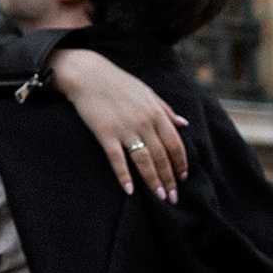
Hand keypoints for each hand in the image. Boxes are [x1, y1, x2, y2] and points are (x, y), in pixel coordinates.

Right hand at [51, 48, 187, 198]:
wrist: (88, 74)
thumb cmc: (119, 83)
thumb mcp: (147, 92)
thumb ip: (166, 109)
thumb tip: (184, 124)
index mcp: (156, 112)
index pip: (175, 143)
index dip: (181, 162)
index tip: (184, 177)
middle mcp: (143, 122)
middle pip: (161, 156)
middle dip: (170, 178)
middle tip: (174, 197)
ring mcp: (124, 128)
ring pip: (144, 160)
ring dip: (153, 181)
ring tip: (160, 197)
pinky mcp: (105, 134)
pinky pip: (117, 159)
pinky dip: (124, 176)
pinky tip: (129, 190)